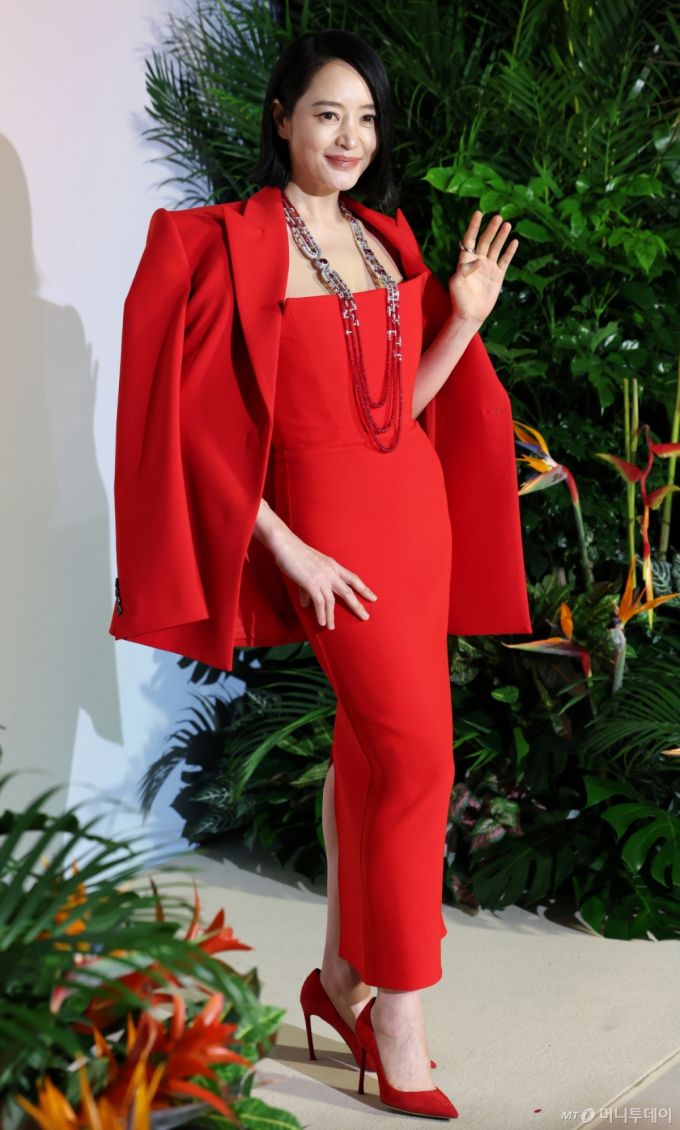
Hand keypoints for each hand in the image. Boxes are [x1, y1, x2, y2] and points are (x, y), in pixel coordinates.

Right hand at [271, 528, 377, 629]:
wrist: (285, 545)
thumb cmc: (295, 554)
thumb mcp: (308, 569)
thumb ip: (309, 588)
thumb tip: (307, 604)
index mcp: (333, 565)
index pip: (353, 578)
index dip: (364, 589)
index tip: (373, 597)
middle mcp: (331, 572)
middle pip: (348, 591)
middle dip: (357, 605)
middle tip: (366, 616)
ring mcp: (322, 577)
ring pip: (331, 601)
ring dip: (331, 616)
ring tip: (331, 627)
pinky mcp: (311, 583)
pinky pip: (319, 602)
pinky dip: (321, 614)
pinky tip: (322, 622)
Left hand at [448, 210, 518, 324]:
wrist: (470, 315)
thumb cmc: (459, 300)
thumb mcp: (456, 284)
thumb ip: (464, 270)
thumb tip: (479, 261)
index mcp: (465, 261)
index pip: (470, 239)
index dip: (474, 226)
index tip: (478, 213)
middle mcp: (477, 261)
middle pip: (485, 241)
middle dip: (491, 229)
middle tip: (498, 217)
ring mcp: (488, 268)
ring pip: (496, 248)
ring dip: (501, 236)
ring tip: (507, 224)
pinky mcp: (497, 276)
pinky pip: (505, 260)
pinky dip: (509, 251)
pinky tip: (514, 241)